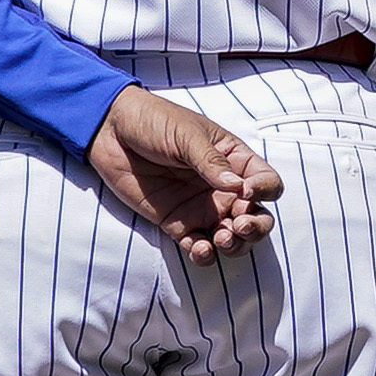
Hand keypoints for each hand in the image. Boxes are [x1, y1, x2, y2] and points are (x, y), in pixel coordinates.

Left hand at [90, 87, 281, 259]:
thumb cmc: (154, 121)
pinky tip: (199, 248)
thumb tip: (239, 188)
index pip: (266, 181)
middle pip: (256, 217)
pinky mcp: (177, 223)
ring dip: (235, 245)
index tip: (247, 191)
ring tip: (221, 239)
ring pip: (232, 238)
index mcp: (234, 160)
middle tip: (239, 226)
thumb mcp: (187, 135)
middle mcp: (223, 189)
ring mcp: (201, 208)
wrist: (109, 131)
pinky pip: (198, 246)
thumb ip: (212, 163)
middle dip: (255, 227)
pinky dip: (204, 254)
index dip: (264, 190)